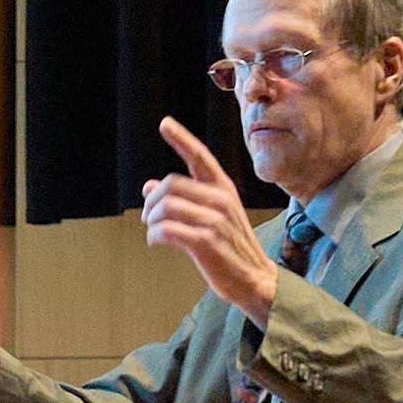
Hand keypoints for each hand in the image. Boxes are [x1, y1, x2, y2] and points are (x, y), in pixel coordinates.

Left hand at [139, 119, 283, 315]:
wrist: (255, 279)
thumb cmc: (229, 247)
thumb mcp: (211, 216)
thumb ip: (183, 199)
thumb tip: (148, 186)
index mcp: (223, 188)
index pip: (200, 156)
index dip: (181, 138)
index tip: (164, 123)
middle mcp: (220, 199)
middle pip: (171, 184)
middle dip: (151, 200)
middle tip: (147, 216)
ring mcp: (214, 220)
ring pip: (166, 206)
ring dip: (150, 219)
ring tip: (152, 230)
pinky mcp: (206, 242)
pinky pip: (167, 230)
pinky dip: (154, 234)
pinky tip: (155, 240)